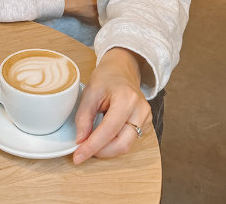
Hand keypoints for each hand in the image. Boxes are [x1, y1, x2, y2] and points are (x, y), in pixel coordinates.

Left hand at [73, 48, 151, 163]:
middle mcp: (140, 111)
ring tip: (91, 143)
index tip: (78, 156)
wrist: (122, 70)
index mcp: (126, 100)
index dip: (92, 146)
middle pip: (122, 144)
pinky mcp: (147, 125)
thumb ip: (83, 117)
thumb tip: (80, 140)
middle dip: (101, 152)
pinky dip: (115, 144)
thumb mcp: (89, 93)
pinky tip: (104, 137)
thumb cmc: (106, 78)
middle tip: (83, 151)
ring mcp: (147, 118)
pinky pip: (130, 141)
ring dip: (107, 149)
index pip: (108, 131)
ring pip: (127, 145)